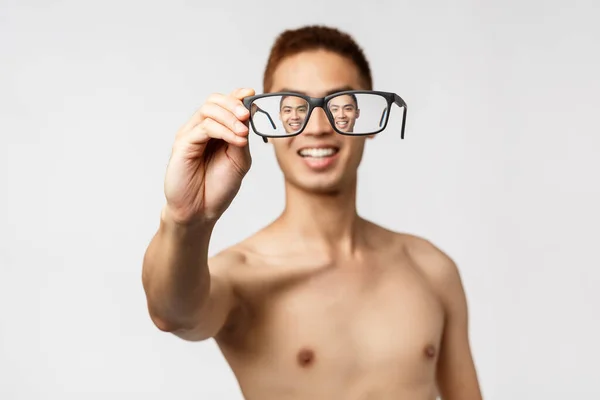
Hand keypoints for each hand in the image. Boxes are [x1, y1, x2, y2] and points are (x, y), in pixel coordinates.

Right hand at [163, 88, 254, 224]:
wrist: (200, 211)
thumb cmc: (218, 188)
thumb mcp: (240, 161)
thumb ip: (243, 139)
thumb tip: (248, 118)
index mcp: (216, 131)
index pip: (224, 104)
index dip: (237, 96)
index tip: (252, 94)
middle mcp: (201, 129)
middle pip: (214, 101)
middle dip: (234, 104)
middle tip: (247, 115)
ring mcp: (190, 135)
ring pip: (208, 110)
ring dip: (230, 118)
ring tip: (244, 134)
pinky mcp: (182, 144)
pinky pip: (204, 128)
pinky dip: (223, 131)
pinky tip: (237, 141)